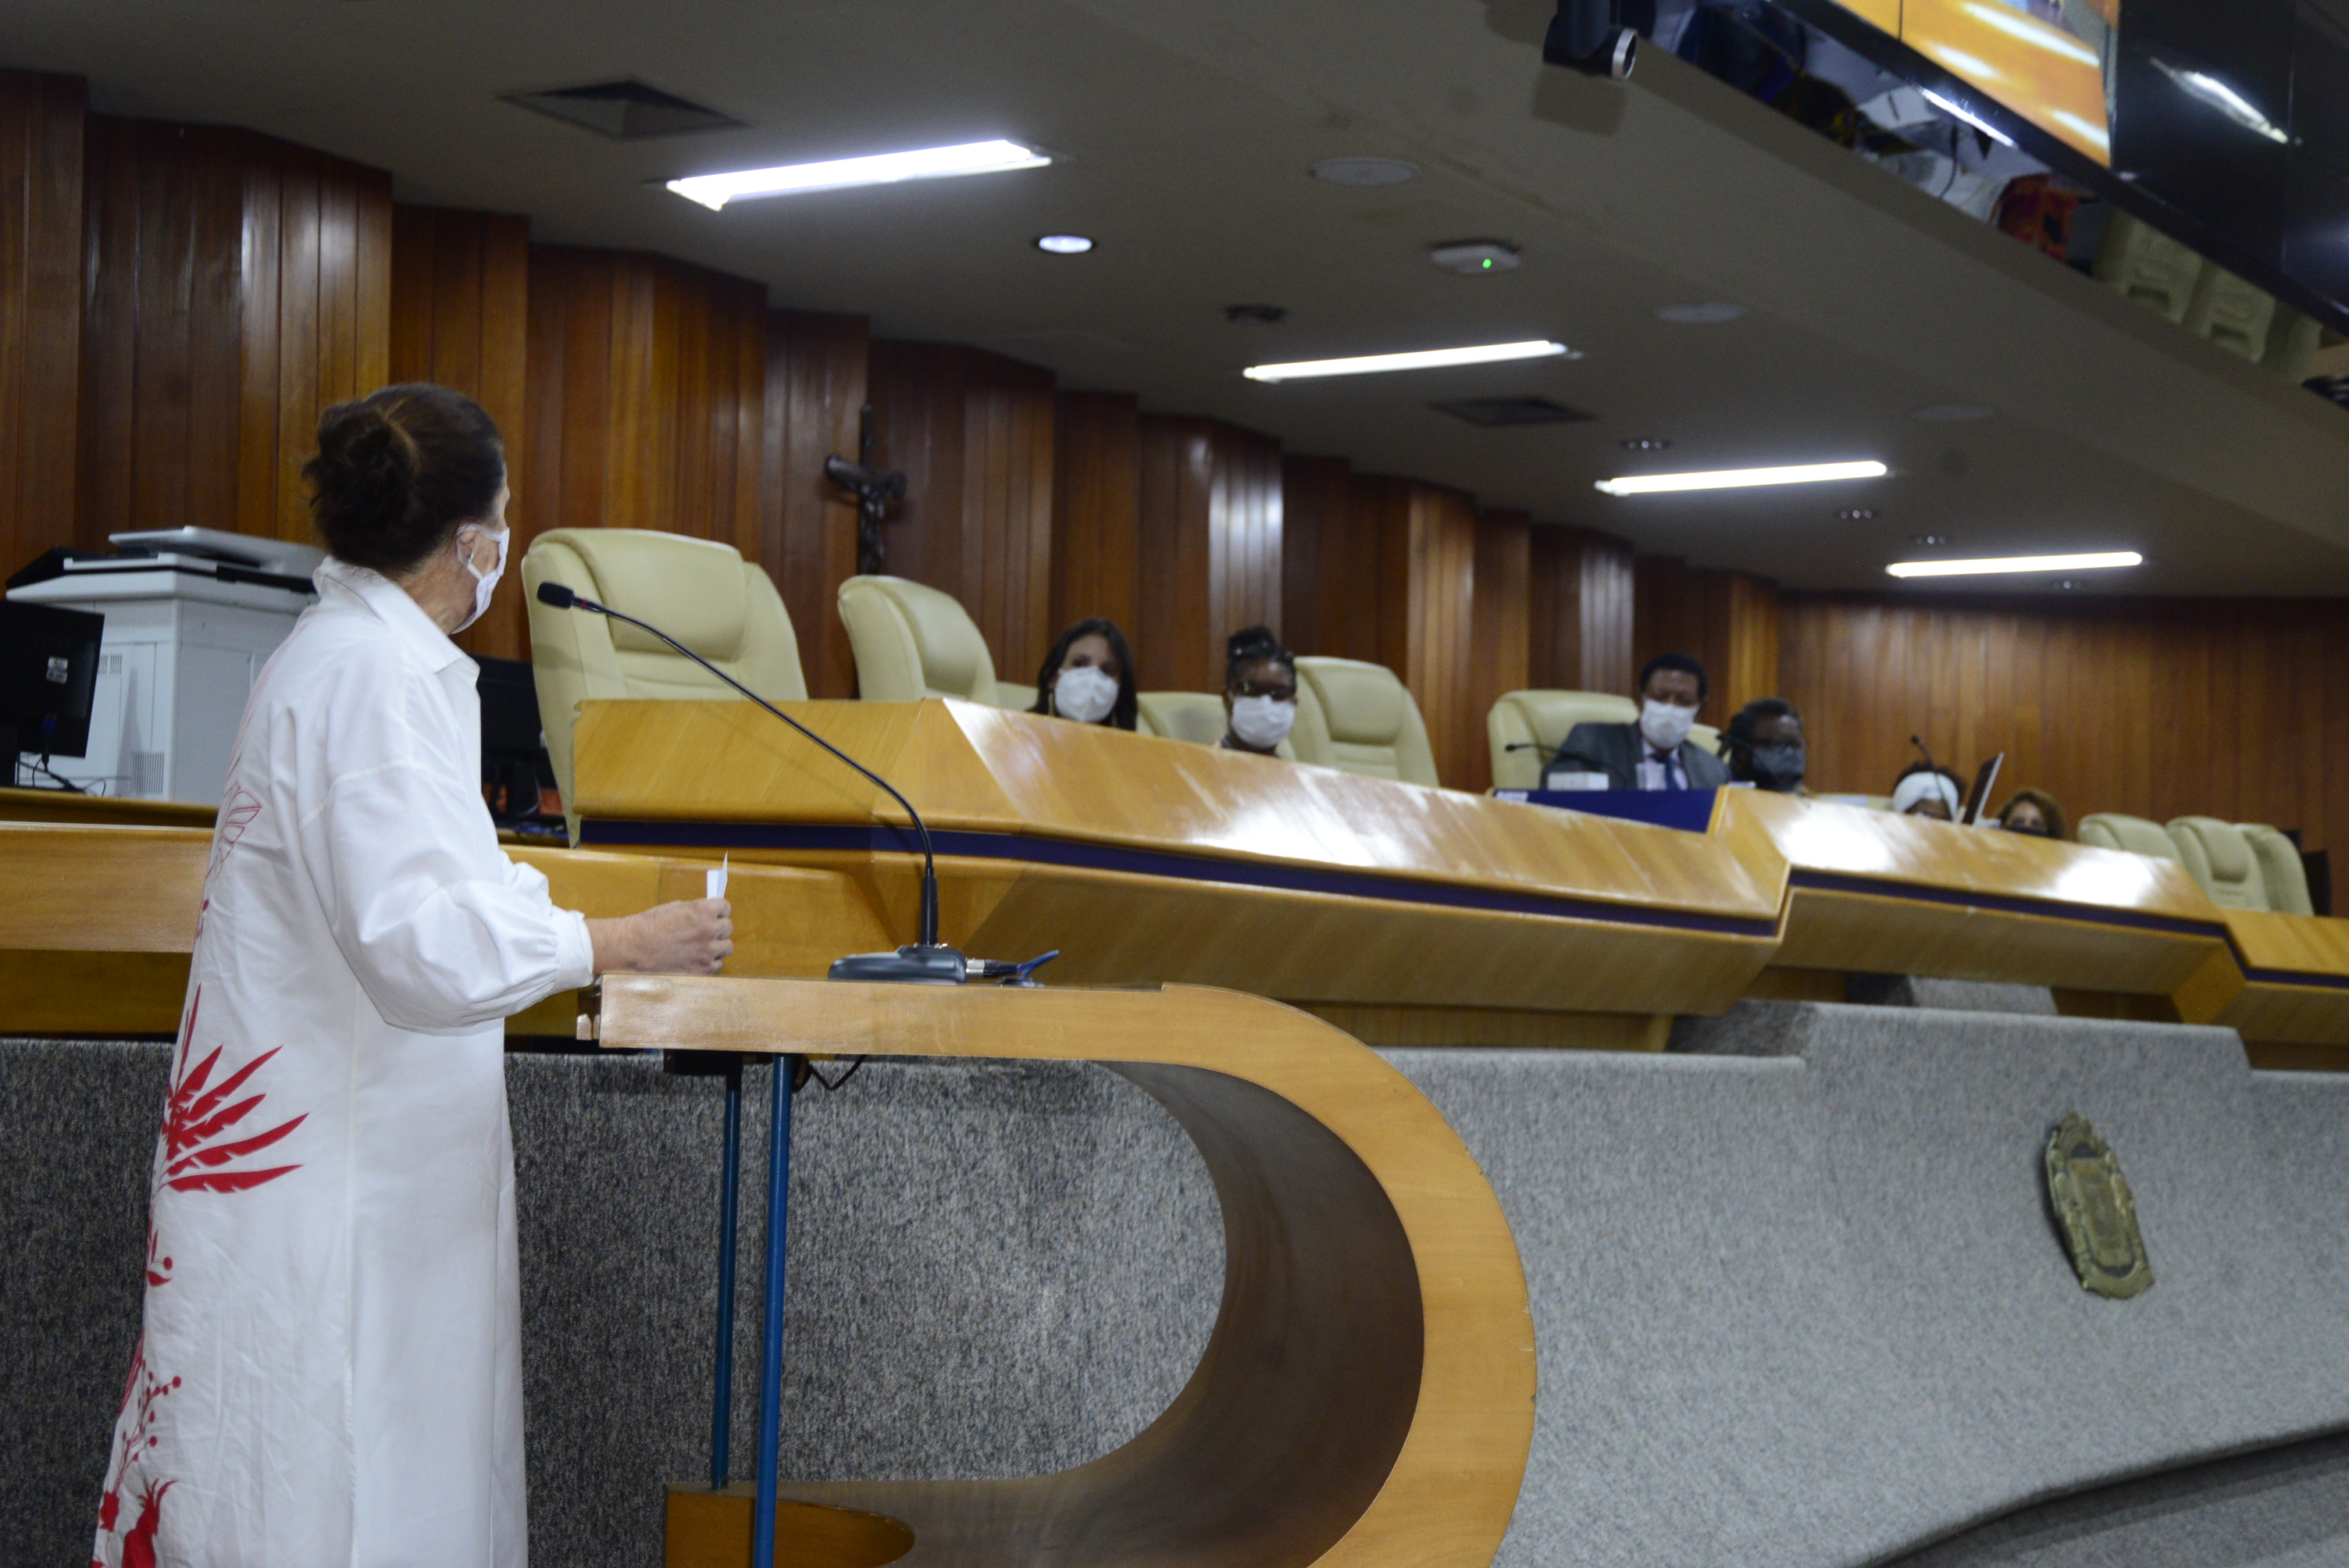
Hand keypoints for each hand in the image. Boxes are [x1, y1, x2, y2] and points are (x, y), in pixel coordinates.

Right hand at [588, 898, 732, 975]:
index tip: (715, 914)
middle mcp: (709, 931)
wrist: (633, 948)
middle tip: (706, 931)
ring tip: (702, 947)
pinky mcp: (702, 970)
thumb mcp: (675, 908)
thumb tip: (709, 913)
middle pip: (728, 927)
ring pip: (726, 947)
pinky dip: (709, 963)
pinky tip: (697, 960)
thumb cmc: (650, 925)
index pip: (725, 907)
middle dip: (718, 928)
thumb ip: (696, 911)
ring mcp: (707, 952)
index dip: (719, 910)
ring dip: (717, 946)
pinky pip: (717, 965)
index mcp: (703, 911)